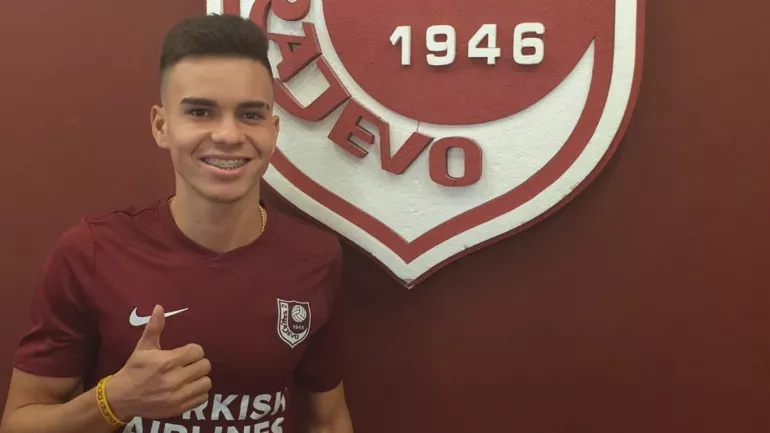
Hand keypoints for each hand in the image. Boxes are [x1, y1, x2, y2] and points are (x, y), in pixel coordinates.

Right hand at [105, 305, 211, 420]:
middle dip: (197, 363)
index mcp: (166, 361)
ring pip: (206, 382)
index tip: (186, 353)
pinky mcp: (179, 408)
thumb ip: (154, 328)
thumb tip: (159, 307)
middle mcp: (174, 379)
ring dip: (200, 379)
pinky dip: (198, 393)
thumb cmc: (135, 369)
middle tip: (188, 365)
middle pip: (204, 366)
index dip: (193, 351)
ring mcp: (177, 396)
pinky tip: (188, 388)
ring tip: (189, 377)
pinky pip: (202, 398)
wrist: (122, 397)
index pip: (197, 351)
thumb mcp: (143, 347)